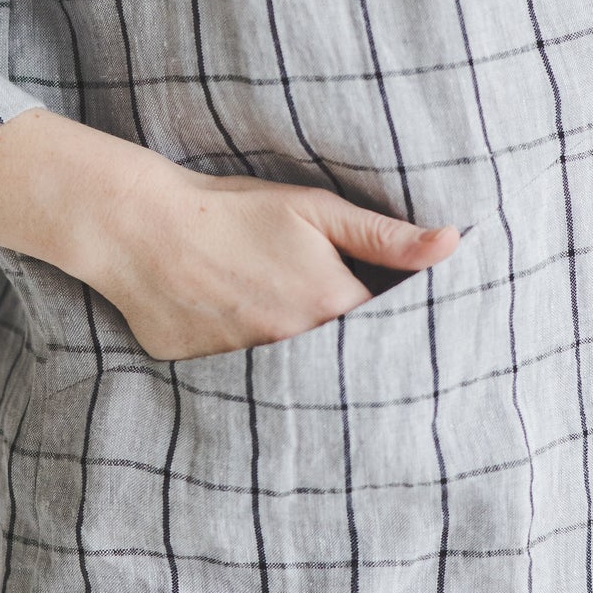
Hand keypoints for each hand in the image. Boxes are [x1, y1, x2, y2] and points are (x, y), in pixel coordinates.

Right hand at [81, 159, 460, 362]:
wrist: (139, 226)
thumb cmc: (232, 209)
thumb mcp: (314, 209)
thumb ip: (384, 236)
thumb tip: (453, 245)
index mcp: (330, 306)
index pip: (386, 330)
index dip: (392, 321)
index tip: (393, 312)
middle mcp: (296, 349)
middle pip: (342, 361)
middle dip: (348, 350)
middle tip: (326, 314)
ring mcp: (250, 370)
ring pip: (295, 376)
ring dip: (301, 361)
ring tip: (279, 323)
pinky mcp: (209, 378)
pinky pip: (245, 382)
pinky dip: (250, 364)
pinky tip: (236, 334)